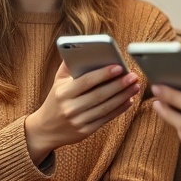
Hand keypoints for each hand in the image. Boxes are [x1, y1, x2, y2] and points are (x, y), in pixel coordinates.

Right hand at [23, 61, 139, 162]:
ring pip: (105, 107)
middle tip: (133, 76)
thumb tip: (81, 48)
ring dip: (123, 96)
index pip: (86, 81)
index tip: (119, 67)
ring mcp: (78, 121)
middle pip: (100, 95)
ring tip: (135, 86)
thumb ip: (68, 66)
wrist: (45, 129)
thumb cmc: (55, 100)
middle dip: (119, 85)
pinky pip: (106, 119)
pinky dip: (119, 109)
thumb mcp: (57, 82)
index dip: (104, 74)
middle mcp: (70, 108)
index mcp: (63, 93)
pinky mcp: (85, 132)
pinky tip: (129, 100)